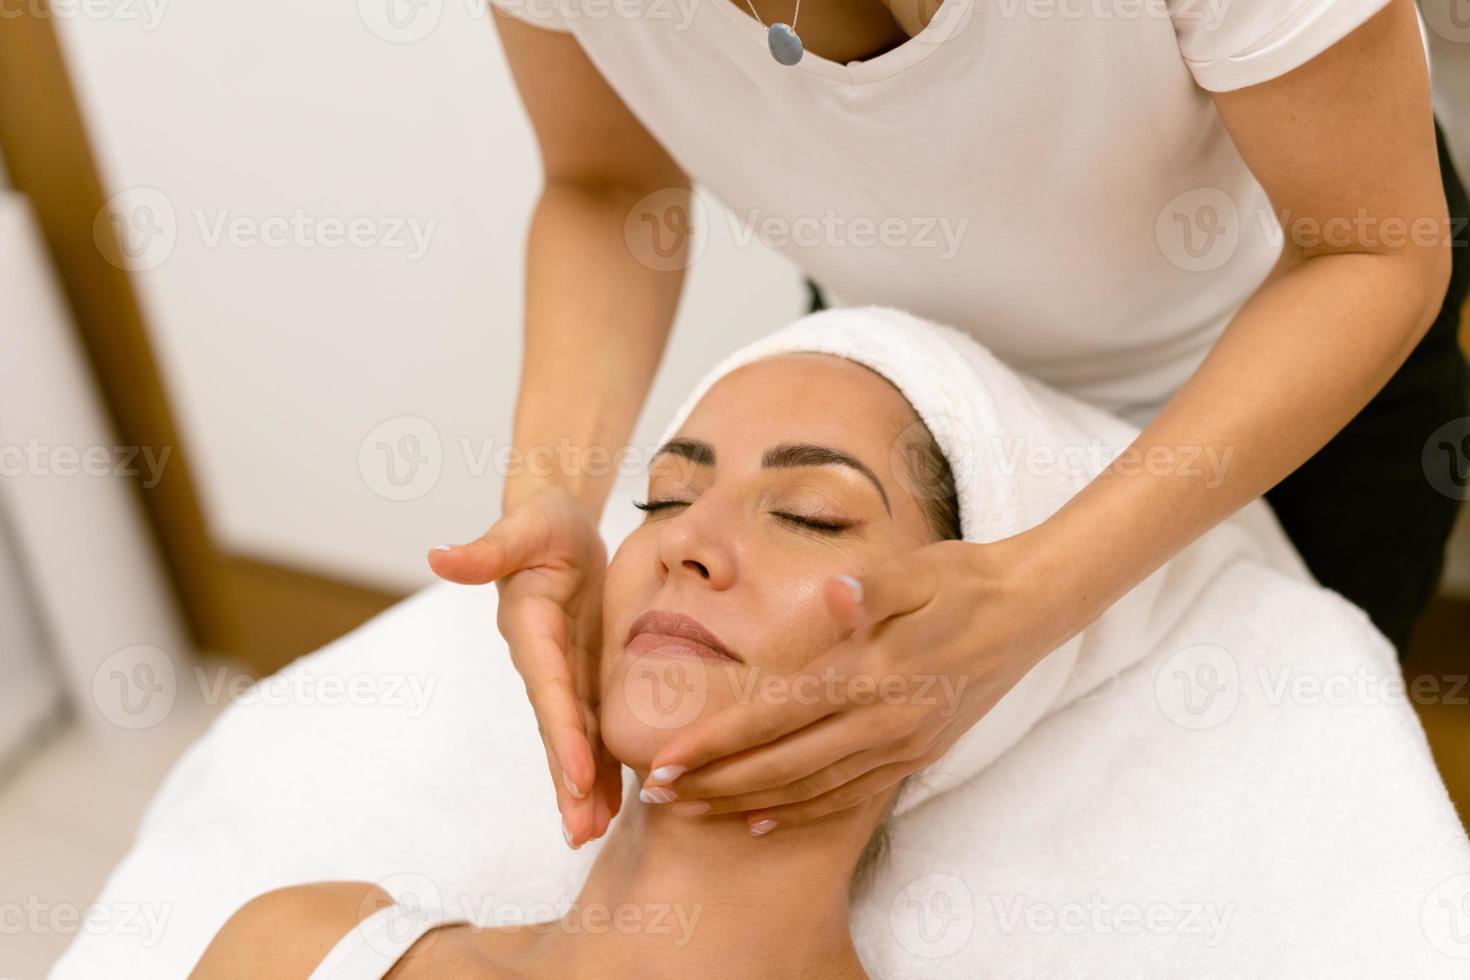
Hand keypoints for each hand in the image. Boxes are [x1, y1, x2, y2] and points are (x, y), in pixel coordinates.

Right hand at [428, 485, 621, 847]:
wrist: (554, 522)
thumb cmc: (540, 522)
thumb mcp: (522, 527)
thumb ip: (487, 549)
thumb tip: (438, 555)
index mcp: (530, 630)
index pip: (548, 688)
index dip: (562, 731)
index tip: (576, 774)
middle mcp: (543, 662)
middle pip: (556, 729)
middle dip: (567, 780)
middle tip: (582, 831)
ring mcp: (562, 673)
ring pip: (573, 738)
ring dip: (582, 786)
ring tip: (592, 833)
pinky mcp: (584, 674)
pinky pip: (593, 725)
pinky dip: (601, 763)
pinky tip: (612, 804)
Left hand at [639, 531, 1075, 833]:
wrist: (1029, 608)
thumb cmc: (960, 579)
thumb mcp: (914, 570)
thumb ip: (869, 589)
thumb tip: (834, 592)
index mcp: (873, 670)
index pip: (777, 715)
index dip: (718, 741)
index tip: (665, 758)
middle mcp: (886, 719)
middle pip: (784, 765)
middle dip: (715, 784)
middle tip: (655, 794)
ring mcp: (903, 743)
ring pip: (812, 789)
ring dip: (746, 804)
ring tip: (691, 812)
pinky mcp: (916, 754)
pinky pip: (849, 796)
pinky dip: (803, 812)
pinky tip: (764, 820)